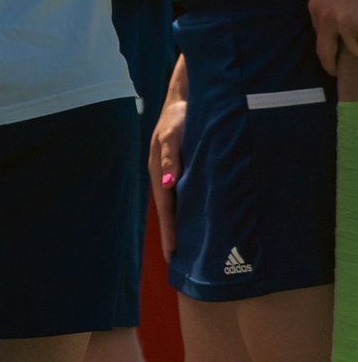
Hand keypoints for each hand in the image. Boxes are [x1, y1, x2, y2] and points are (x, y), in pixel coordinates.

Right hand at [150, 94, 185, 259]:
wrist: (186, 97)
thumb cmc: (178, 116)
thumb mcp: (172, 135)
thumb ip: (169, 158)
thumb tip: (166, 185)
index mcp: (159, 172)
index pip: (166, 211)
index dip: (170, 235)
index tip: (173, 258)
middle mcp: (167, 176)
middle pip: (172, 213)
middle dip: (176, 237)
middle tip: (183, 264)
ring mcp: (176, 173)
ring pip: (181, 205)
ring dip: (185, 226)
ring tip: (193, 249)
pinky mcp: (187, 168)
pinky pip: (188, 195)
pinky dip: (192, 210)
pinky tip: (202, 219)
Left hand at [312, 0, 357, 74]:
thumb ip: (327, 4)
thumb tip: (327, 25)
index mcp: (315, 6)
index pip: (319, 34)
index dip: (328, 44)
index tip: (333, 53)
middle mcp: (325, 16)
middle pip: (324, 51)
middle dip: (330, 65)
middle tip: (334, 72)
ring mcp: (343, 23)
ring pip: (351, 49)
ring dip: (356, 48)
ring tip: (356, 33)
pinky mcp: (356, 27)